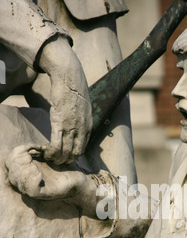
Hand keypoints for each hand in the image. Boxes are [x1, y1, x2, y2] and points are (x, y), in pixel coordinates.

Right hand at [5, 144, 83, 199]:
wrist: (78, 179)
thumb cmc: (64, 166)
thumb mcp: (50, 154)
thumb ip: (39, 149)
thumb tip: (31, 146)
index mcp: (27, 170)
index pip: (10, 161)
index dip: (17, 152)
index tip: (31, 147)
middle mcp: (27, 181)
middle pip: (12, 171)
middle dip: (19, 161)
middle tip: (32, 157)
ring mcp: (34, 189)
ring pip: (17, 181)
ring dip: (24, 170)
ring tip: (35, 166)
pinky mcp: (43, 195)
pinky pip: (30, 190)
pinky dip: (32, 180)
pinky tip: (39, 174)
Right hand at [38, 37, 92, 164]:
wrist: (68, 77)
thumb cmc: (74, 90)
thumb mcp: (86, 107)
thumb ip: (83, 120)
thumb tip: (80, 126)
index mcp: (89, 126)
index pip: (83, 148)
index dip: (74, 155)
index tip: (66, 156)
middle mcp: (81, 129)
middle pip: (75, 153)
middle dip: (66, 160)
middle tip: (57, 161)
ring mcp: (71, 126)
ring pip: (65, 152)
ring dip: (57, 159)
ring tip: (51, 158)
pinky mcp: (59, 122)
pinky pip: (56, 144)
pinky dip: (51, 152)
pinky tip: (46, 153)